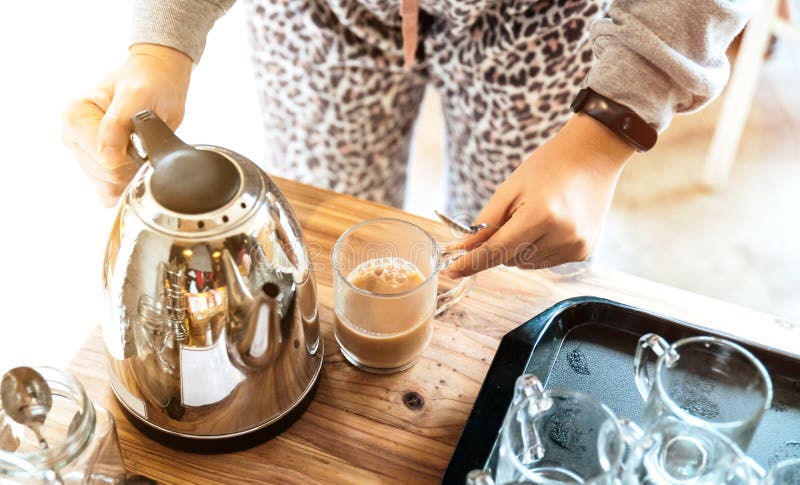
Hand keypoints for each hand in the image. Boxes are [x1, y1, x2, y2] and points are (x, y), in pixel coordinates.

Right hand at [61, 44, 192, 205]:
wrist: (158, 81)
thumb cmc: (148, 82)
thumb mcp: (137, 95)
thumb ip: (118, 124)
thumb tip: (107, 160)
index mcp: (74, 117)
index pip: (103, 161)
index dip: (130, 156)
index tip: (142, 138)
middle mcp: (72, 137)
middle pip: (106, 178)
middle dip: (133, 165)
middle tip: (145, 141)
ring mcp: (82, 155)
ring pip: (109, 189)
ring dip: (133, 174)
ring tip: (141, 148)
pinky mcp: (95, 168)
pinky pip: (110, 193)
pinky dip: (128, 184)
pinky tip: (136, 164)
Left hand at [448, 114, 634, 276]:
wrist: (592, 156)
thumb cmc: (547, 167)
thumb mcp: (510, 189)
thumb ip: (487, 223)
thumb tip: (465, 250)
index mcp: (541, 216)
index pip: (497, 251)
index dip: (472, 263)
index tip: (452, 271)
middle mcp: (562, 236)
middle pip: (510, 259)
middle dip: (500, 244)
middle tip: (512, 215)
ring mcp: (576, 247)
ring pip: (527, 263)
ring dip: (519, 248)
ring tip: (535, 216)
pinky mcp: (584, 252)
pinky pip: (546, 261)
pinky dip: (538, 248)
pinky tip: (549, 225)